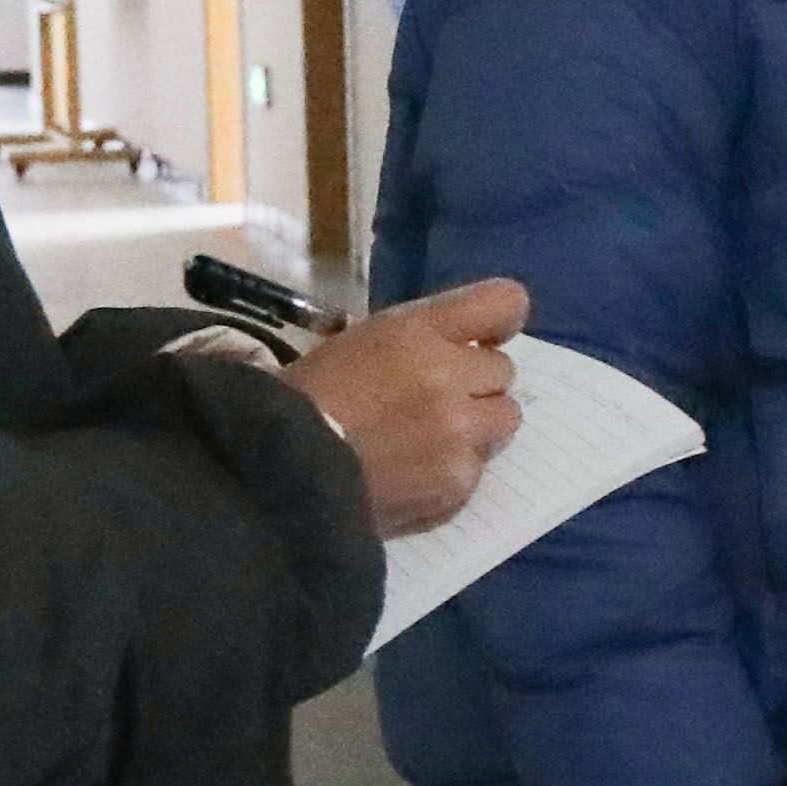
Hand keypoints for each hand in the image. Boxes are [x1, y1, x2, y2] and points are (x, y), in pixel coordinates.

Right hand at [288, 277, 529, 536]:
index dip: (502, 319)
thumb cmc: (310, 397)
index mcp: (418, 332)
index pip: (504, 303)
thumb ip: (421, 339)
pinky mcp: (457, 482)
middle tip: (436, 398)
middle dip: (475, 382)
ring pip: (503, 420)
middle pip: (503, 371)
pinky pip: (479, 467)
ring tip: (433, 437)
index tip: (490, 335)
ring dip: (477, 424)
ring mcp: (459, 434)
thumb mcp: (360, 341)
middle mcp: (449, 377)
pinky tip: (416, 473)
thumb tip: (467, 347)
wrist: (282, 470)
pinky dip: (455, 469)